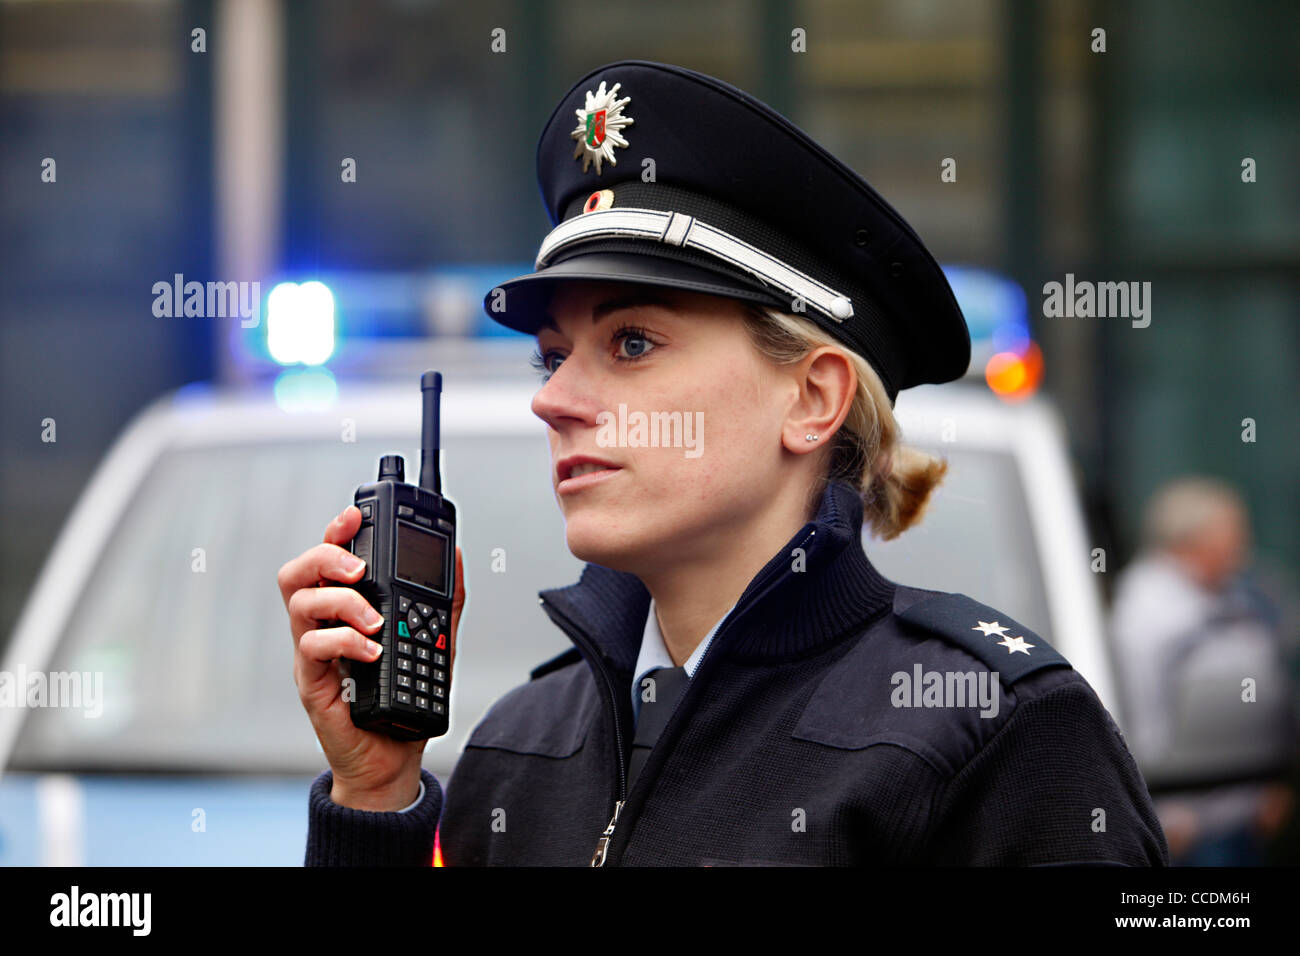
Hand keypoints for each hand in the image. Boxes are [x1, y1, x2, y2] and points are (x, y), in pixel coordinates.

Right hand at [277, 505, 465, 809]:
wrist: (393, 756)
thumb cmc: (405, 696)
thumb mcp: (436, 639)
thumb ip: (446, 599)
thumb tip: (455, 555)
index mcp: (347, 606)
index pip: (331, 556)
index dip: (337, 530)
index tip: (357, 515)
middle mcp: (324, 623)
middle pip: (298, 571)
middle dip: (326, 556)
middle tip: (359, 570)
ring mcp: (314, 651)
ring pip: (300, 603)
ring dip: (341, 602)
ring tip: (375, 621)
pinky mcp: (312, 680)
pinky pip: (312, 647)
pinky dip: (345, 643)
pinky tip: (372, 652)